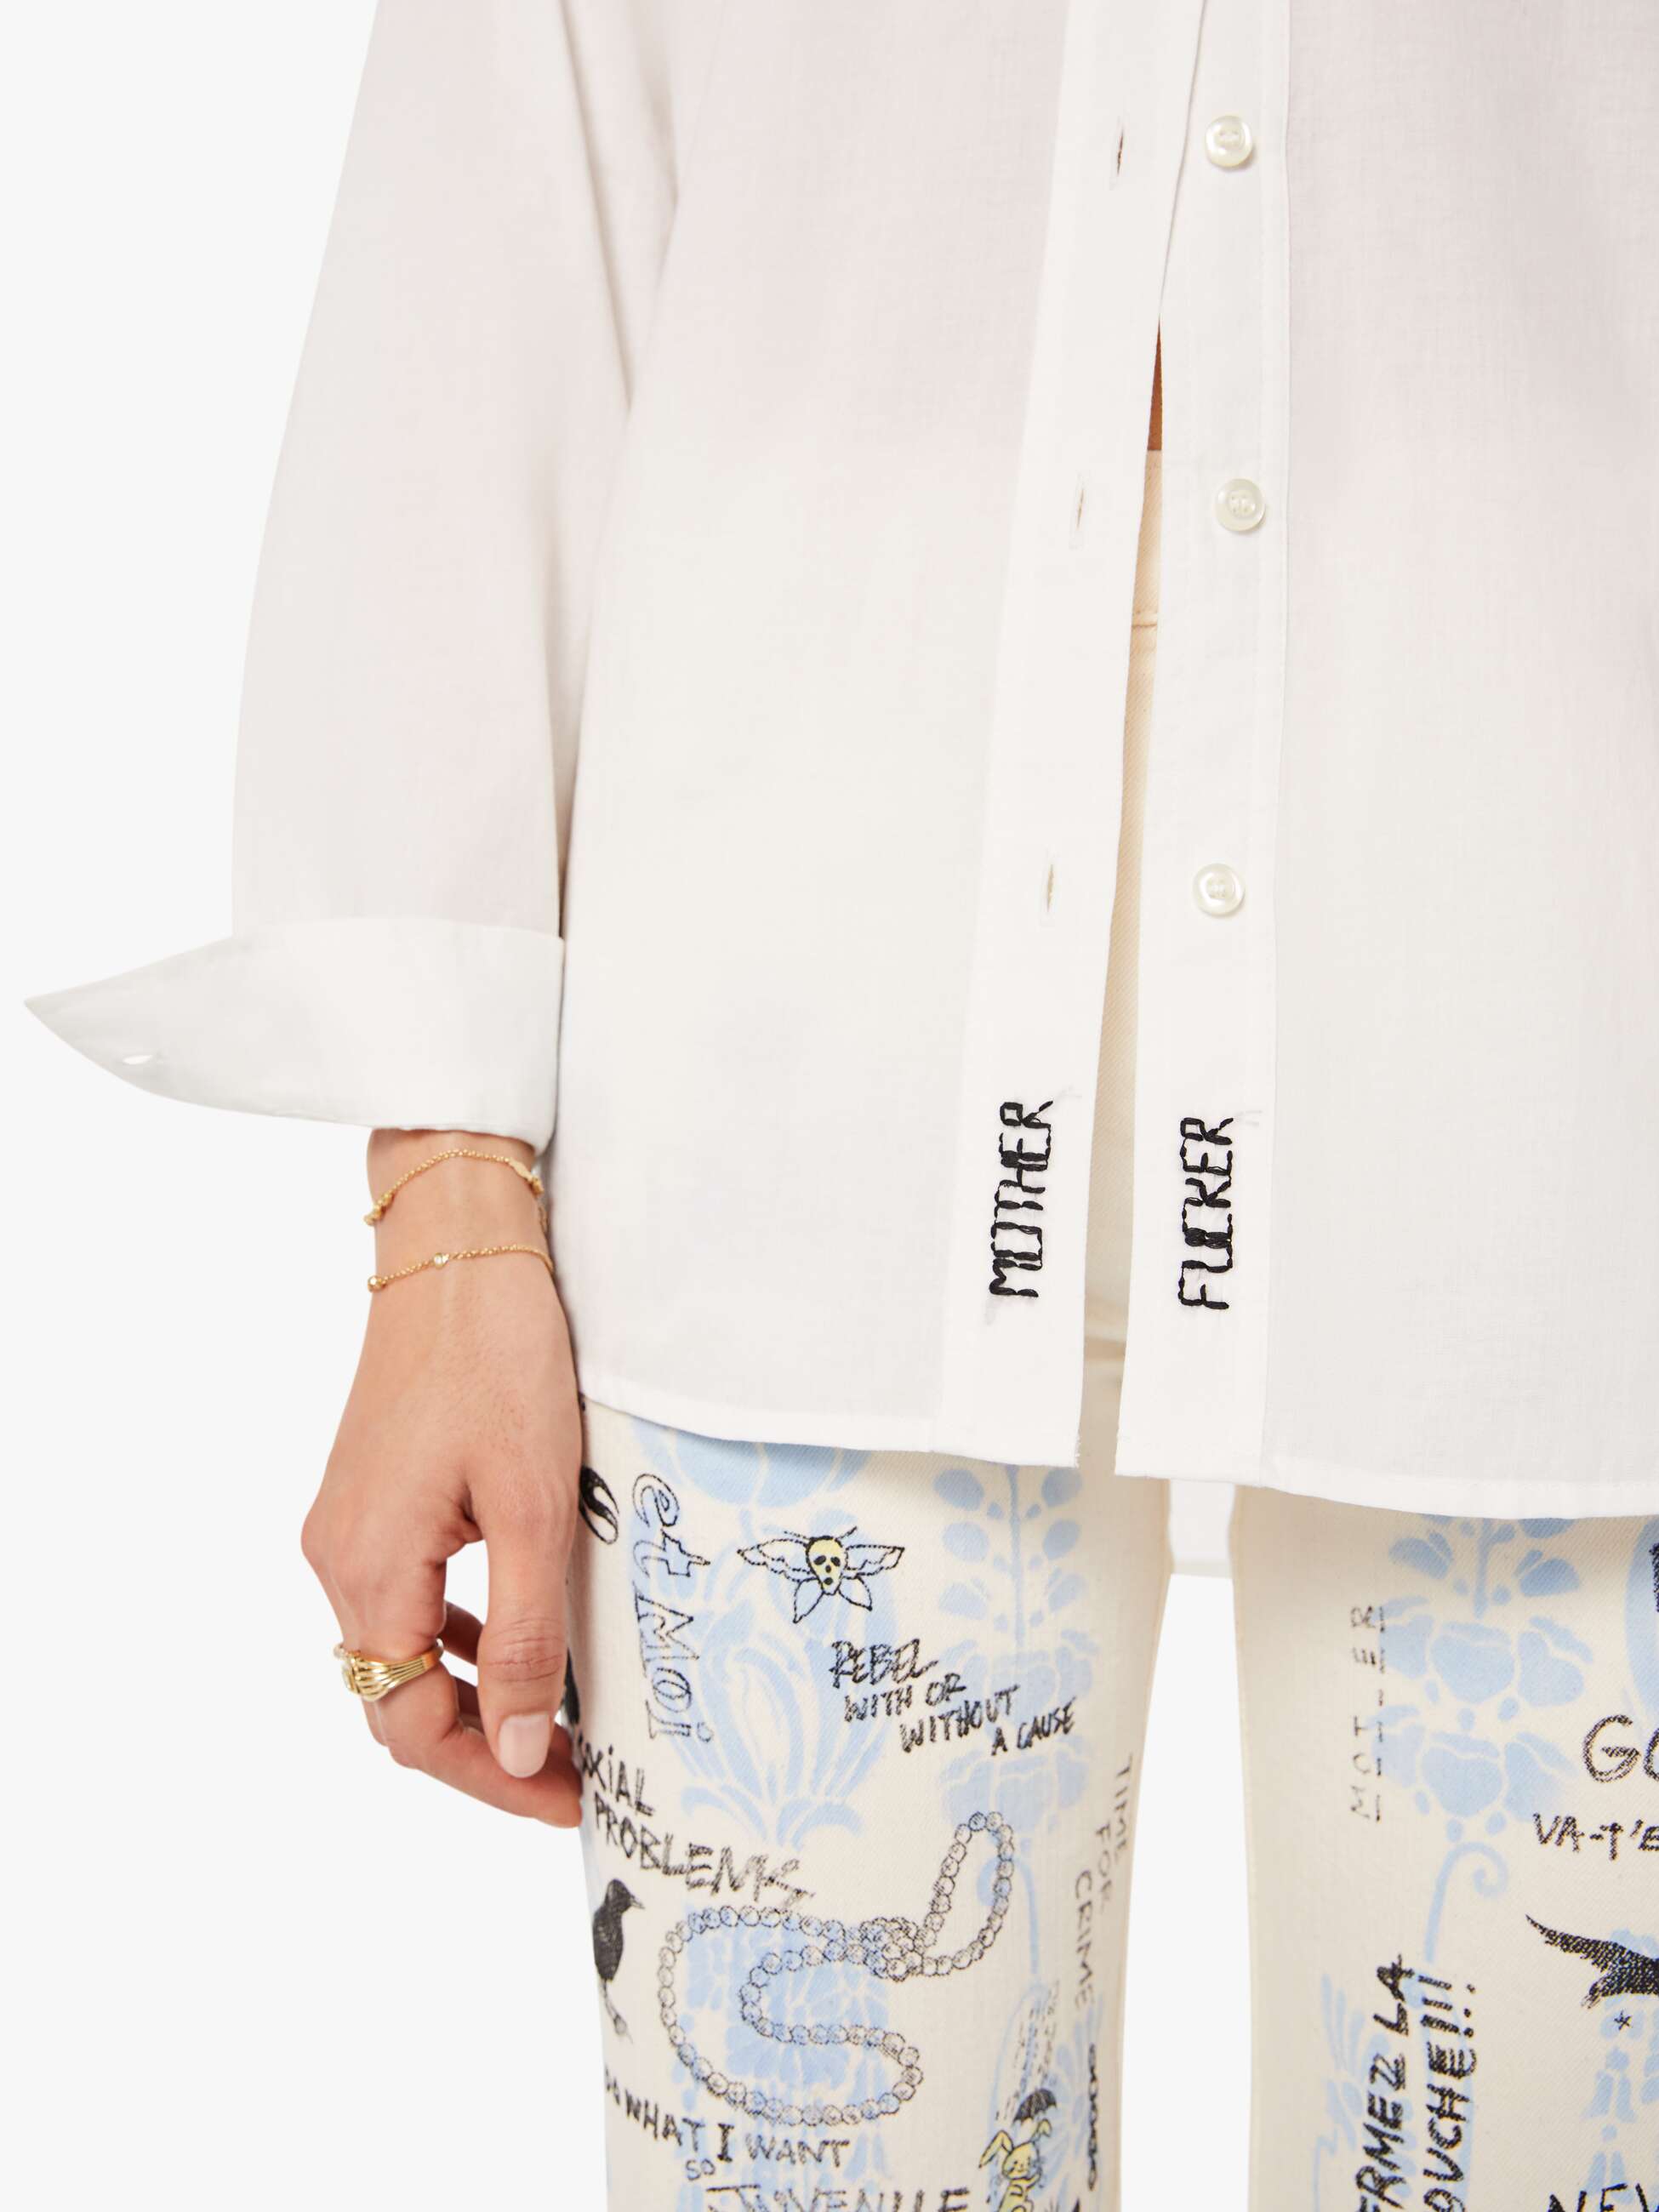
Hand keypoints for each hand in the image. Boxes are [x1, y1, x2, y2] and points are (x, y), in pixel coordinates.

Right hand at [301, 1130, 581, 1824]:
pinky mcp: (371, 1496)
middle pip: (395, 1700)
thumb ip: (525, 1636)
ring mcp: (348, 1525)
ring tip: (556, 1722)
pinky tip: (512, 1637)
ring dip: (470, 1696)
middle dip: (484, 1748)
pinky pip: (405, 1597)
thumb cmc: (500, 1360)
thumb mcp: (535, 1507)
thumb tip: (522, 1747)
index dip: (491, 1775)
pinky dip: (455, 1636)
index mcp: (368, 1569)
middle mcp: (337, 1557)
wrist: (459, 1248)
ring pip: (400, 1652)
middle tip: (573, 1774)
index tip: (569, 1798)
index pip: (410, 1724)